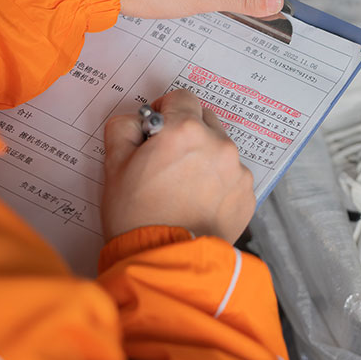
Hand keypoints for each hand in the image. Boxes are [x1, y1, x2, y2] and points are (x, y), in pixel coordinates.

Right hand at [101, 89, 255, 242]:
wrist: (164, 260)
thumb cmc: (136, 215)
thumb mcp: (114, 165)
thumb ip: (123, 128)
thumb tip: (136, 121)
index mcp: (185, 131)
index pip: (181, 98)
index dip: (165, 110)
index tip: (156, 128)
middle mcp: (218, 145)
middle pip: (204, 120)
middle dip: (186, 132)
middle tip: (166, 159)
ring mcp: (237, 171)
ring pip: (220, 149)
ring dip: (204, 157)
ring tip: (182, 187)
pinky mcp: (246, 195)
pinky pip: (232, 176)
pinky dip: (217, 182)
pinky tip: (197, 202)